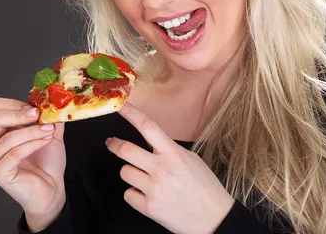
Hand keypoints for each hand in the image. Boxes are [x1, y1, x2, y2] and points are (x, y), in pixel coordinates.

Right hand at [0, 97, 66, 218]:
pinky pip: (14, 153)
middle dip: (18, 114)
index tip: (34, 108)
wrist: (52, 188)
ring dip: (32, 131)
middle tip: (38, 115)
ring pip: (8, 137)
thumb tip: (53, 99)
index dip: (14, 104)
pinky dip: (32, 144)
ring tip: (49, 131)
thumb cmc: (46, 162)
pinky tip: (45, 141)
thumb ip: (49, 116)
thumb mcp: (49, 132)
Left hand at [105, 102, 234, 233]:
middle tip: (111, 143)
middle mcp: (162, 169)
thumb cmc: (205, 188)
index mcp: (173, 154)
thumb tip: (150, 141)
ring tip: (144, 179)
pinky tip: (148, 195)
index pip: (148, 126)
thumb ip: (169, 149)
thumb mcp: (191, 159)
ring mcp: (154, 189)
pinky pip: (128, 195)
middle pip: (126, 150)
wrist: (214, 218)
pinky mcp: (149, 208)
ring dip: (131, 173)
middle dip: (114, 145)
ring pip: (125, 172)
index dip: (131, 113)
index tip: (119, 106)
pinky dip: (135, 195)